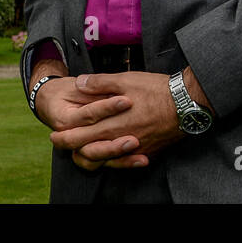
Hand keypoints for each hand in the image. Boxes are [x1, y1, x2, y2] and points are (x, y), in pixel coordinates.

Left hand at [50, 72, 185, 170]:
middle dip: (70, 147)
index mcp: (111, 123)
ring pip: (104, 161)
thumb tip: (79, 83)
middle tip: (60, 143)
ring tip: (81, 150)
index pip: (79, 136)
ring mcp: (133, 149)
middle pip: (87, 151)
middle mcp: (120, 141)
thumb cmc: (157, 90)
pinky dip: (113, 161)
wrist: (187, 103)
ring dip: (89, 156)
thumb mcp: (126, 79)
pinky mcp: (146, 151)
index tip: (54, 135)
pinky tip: (110, 156)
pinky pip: (124, 162)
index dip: (63, 137)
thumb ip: (101, 83)